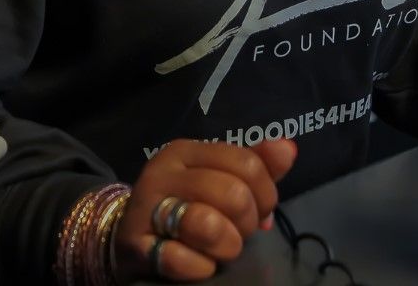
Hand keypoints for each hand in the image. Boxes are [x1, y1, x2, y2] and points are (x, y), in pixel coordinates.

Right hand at [114, 139, 296, 280]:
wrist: (130, 239)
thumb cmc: (185, 207)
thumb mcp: (218, 180)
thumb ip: (256, 166)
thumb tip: (288, 149)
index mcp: (186, 151)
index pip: (248, 163)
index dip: (265, 195)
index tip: (257, 211)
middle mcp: (163, 172)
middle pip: (233, 193)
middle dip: (245, 223)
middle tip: (235, 233)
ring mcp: (146, 208)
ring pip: (208, 224)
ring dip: (225, 247)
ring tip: (218, 249)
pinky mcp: (135, 244)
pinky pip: (180, 259)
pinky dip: (199, 268)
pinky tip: (196, 265)